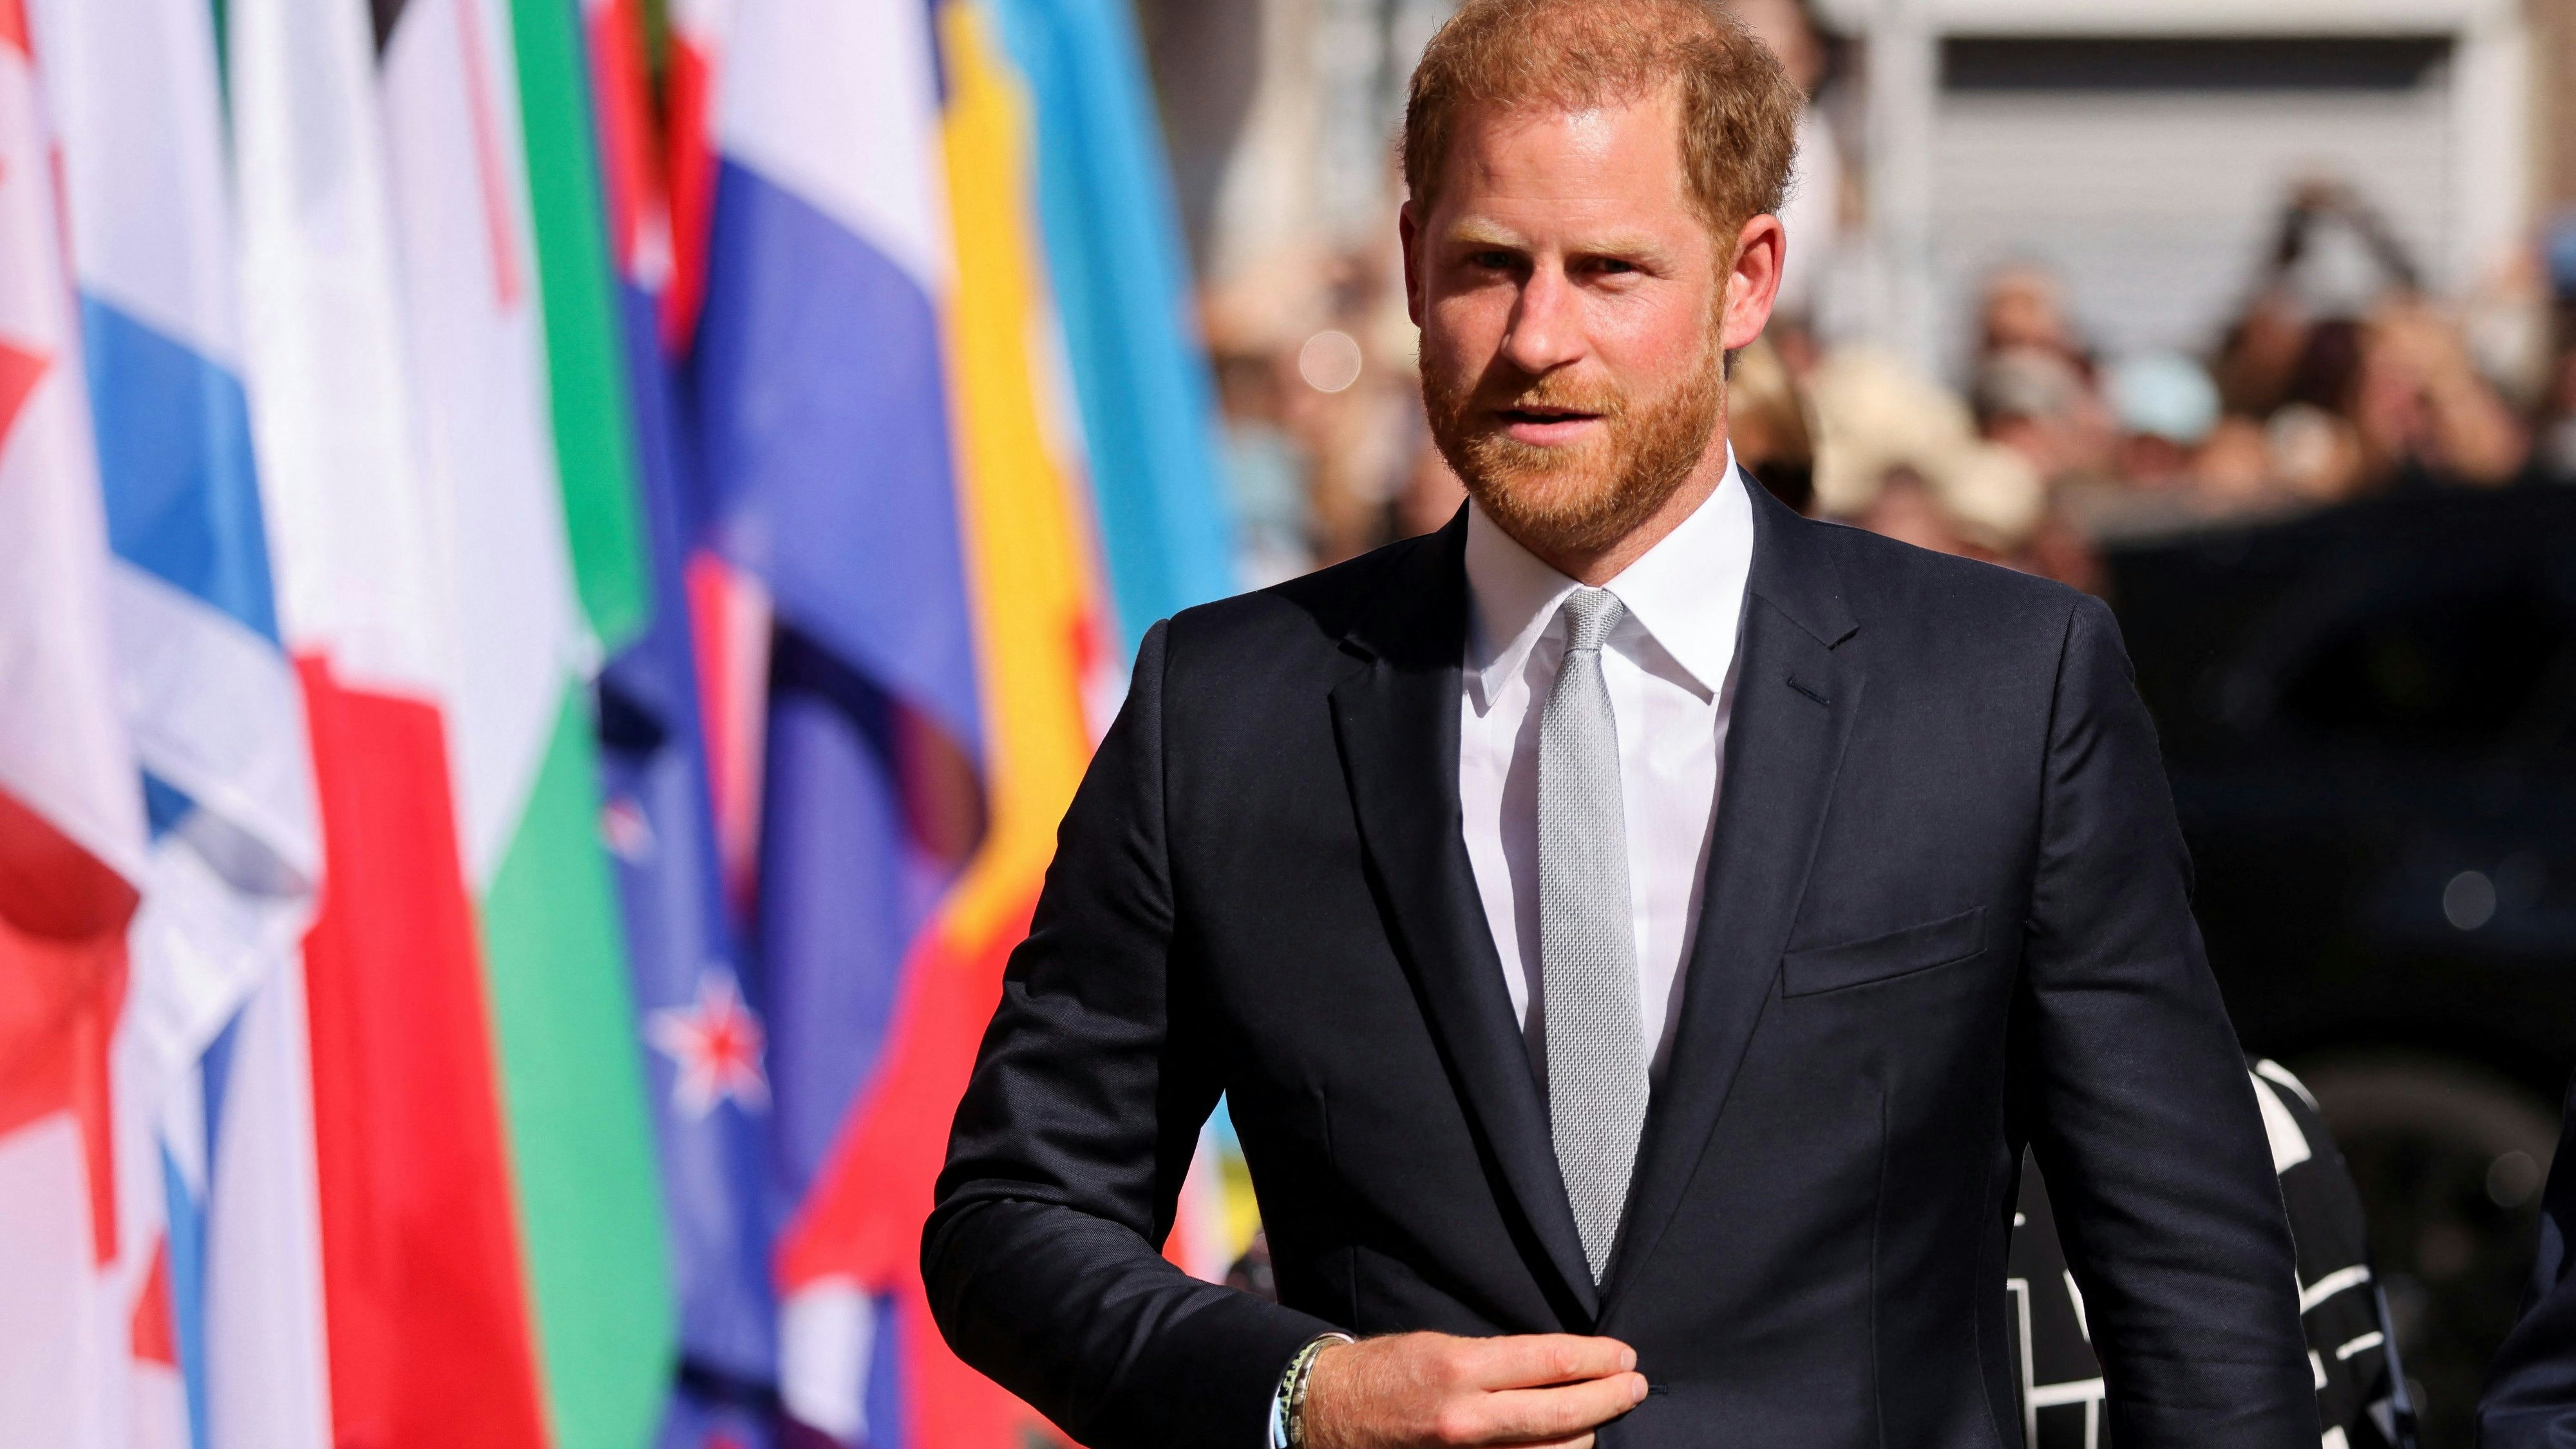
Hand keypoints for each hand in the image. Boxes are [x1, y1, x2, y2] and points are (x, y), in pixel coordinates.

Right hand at [1301, 1332, 1647, 1447]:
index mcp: (1459, 1367)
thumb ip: (1497, 1358)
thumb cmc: (1385, 1370)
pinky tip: (1566, 1445)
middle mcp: (1466, 1417)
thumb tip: (1557, 1365)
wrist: (1327, 1414)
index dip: (1597, 1359)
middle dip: (1609, 1398)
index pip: (1549, 1362)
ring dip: (1587, 1435)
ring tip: (1601, 1416)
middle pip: (1562, 1416)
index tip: (1624, 1356)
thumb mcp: (1440, 1344)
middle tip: (1634, 1385)